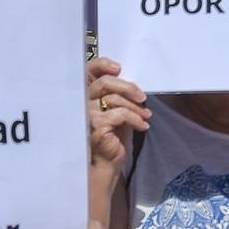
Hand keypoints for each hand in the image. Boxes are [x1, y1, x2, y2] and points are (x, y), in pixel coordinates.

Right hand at [87, 57, 148, 174]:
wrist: (108, 163)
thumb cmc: (113, 137)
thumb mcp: (118, 110)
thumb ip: (118, 94)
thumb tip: (132, 82)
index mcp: (87, 95)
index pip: (88, 71)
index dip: (102, 65)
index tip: (119, 68)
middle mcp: (83, 103)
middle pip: (104, 83)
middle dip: (127, 87)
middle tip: (142, 97)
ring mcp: (87, 115)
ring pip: (114, 99)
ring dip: (136, 107)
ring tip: (146, 116)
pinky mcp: (95, 126)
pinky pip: (119, 114)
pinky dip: (135, 119)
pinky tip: (142, 126)